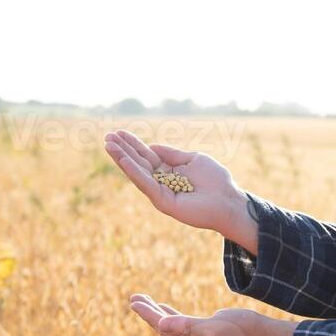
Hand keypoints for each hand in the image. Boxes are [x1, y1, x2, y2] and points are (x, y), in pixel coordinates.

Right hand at [103, 129, 246, 237]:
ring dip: (122, 159)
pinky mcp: (163, 202)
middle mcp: (161, 182)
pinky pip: (146, 184)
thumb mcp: (192, 159)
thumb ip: (172, 154)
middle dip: (122, 150)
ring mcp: (160, 193)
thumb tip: (151, 146)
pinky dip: (134, 172)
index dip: (133, 144)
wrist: (229, 200)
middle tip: (107, 136)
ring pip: (137, 173)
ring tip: (109, 145)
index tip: (119, 133)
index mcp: (168, 171)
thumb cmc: (216, 180)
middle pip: (138, 163)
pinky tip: (124, 160)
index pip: (146, 155)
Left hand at [127, 294, 292, 335]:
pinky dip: (173, 317)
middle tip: (134, 297)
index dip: (148, 313)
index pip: (164, 328)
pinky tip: (167, 310)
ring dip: (159, 313)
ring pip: (173, 327)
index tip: (133, 301)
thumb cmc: (244, 330)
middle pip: (165, 329)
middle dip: (150, 312)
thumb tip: (162, 323)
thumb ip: (187, 326)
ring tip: (144, 301)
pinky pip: (183, 327)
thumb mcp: (215, 326)